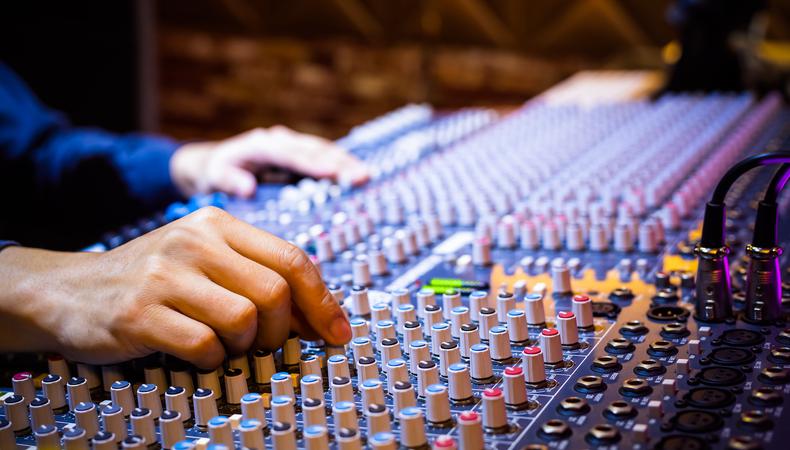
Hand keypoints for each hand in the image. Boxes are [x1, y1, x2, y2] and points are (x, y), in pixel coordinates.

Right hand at [0, 207, 350, 368]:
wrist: (70, 290)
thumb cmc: (154, 281)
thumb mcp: (205, 261)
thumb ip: (258, 276)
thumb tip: (319, 317)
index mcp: (217, 224)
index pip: (293, 258)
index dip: (323, 302)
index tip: (339, 333)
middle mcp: (194, 241)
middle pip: (275, 292)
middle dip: (281, 331)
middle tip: (266, 345)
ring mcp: (165, 275)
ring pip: (244, 320)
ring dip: (243, 346)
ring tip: (222, 345)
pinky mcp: (140, 312)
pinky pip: (205, 347)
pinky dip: (210, 361)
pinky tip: (195, 353)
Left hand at [170, 126, 368, 197]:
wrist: (214, 162)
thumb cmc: (216, 170)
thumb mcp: (214, 176)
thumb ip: (229, 180)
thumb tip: (248, 188)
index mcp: (262, 145)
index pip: (291, 154)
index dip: (312, 164)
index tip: (332, 174)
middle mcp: (281, 140)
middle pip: (314, 150)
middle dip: (339, 163)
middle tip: (361, 176)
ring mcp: (292, 146)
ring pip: (323, 151)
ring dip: (345, 163)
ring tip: (366, 176)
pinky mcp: (300, 155)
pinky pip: (323, 158)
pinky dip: (341, 165)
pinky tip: (357, 175)